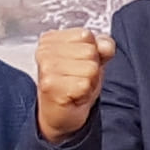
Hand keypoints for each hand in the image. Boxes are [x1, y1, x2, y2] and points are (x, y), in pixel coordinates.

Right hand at [32, 25, 111, 141]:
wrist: (59, 115)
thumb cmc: (72, 86)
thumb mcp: (92, 60)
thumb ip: (102, 47)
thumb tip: (105, 46)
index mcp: (52, 39)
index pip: (87, 34)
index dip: (92, 52)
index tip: (79, 64)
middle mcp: (45, 51)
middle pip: (90, 51)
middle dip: (92, 69)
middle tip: (78, 79)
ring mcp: (46, 67)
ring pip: (90, 68)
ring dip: (89, 83)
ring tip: (76, 88)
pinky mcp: (50, 85)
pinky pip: (84, 84)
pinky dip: (84, 93)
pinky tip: (74, 96)